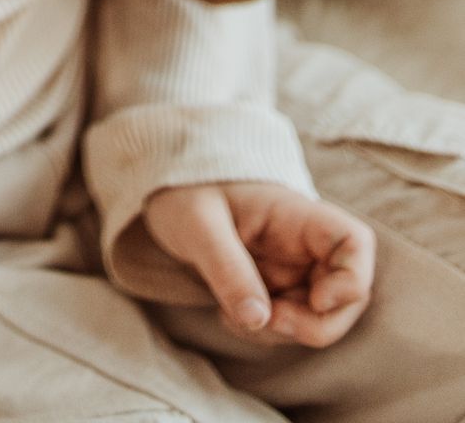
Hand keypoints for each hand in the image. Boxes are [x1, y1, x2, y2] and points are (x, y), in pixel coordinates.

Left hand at [142, 180, 374, 347]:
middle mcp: (304, 244)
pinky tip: (229, 315)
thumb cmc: (186, 191)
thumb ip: (227, 267)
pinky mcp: (276, 288)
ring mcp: (293, 268)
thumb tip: (259, 320)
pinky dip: (265, 331)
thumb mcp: (198, 224)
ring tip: (231, 313)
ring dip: (284, 332)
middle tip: (265, 321)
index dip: (351, 280)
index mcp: (296, 215)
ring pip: (320, 318)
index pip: (356, 242)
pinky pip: (289, 323)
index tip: (314, 298)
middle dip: (315, 324)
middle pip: (348, 295)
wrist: (168, 191)